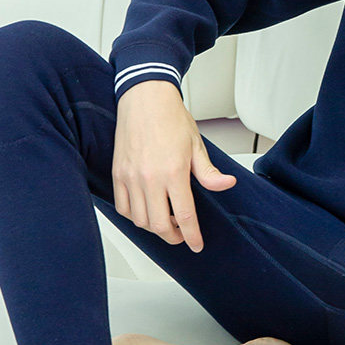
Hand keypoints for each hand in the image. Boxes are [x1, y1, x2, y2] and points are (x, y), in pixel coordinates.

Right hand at [112, 80, 235, 252]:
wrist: (145, 99)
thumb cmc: (172, 118)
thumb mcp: (197, 145)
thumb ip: (208, 172)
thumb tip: (226, 185)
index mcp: (174, 172)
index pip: (184, 215)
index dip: (191, 235)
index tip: (196, 245)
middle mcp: (150, 178)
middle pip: (159, 224)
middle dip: (173, 236)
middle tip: (182, 234)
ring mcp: (131, 177)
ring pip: (140, 220)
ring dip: (154, 228)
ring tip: (165, 221)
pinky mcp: (118, 174)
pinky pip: (122, 207)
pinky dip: (134, 216)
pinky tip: (145, 211)